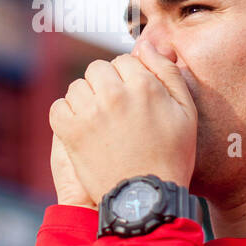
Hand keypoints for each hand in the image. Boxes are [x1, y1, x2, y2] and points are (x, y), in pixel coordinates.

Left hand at [48, 36, 197, 205]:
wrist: (145, 199)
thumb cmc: (171, 156)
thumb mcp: (186, 112)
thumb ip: (168, 72)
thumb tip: (146, 45)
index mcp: (144, 85)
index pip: (124, 60)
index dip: (128, 78)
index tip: (132, 99)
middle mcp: (114, 93)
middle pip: (97, 69)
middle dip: (105, 85)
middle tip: (115, 111)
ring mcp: (90, 112)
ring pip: (77, 87)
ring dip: (85, 100)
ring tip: (100, 123)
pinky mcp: (71, 132)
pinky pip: (59, 107)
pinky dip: (66, 116)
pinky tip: (82, 129)